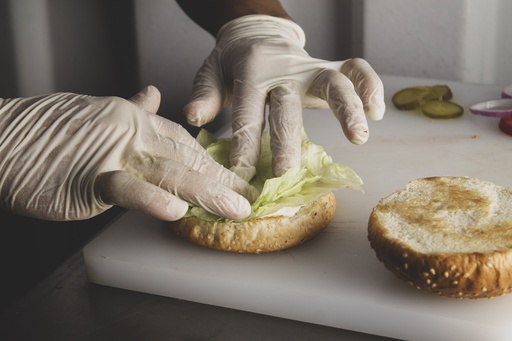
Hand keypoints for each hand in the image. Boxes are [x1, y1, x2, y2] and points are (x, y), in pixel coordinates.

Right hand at [0, 86, 255, 220]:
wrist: (3, 136)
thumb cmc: (48, 131)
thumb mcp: (98, 111)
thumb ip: (132, 109)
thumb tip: (152, 95)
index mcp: (135, 118)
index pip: (186, 142)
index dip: (215, 161)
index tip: (238, 177)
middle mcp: (131, 131)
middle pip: (188, 157)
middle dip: (222, 178)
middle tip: (251, 197)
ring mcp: (113, 152)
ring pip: (168, 171)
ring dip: (205, 191)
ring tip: (234, 207)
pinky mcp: (90, 176)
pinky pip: (126, 188)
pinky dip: (151, 199)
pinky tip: (175, 211)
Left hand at [182, 15, 384, 180]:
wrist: (258, 33)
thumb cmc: (233, 62)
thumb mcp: (211, 72)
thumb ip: (204, 94)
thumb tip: (192, 116)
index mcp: (250, 69)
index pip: (248, 110)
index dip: (243, 143)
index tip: (242, 174)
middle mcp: (283, 69)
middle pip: (288, 105)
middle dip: (286, 140)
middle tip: (285, 171)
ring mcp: (310, 67)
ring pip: (334, 82)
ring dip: (347, 109)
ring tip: (358, 137)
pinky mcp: (329, 66)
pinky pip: (356, 70)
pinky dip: (370, 86)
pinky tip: (376, 111)